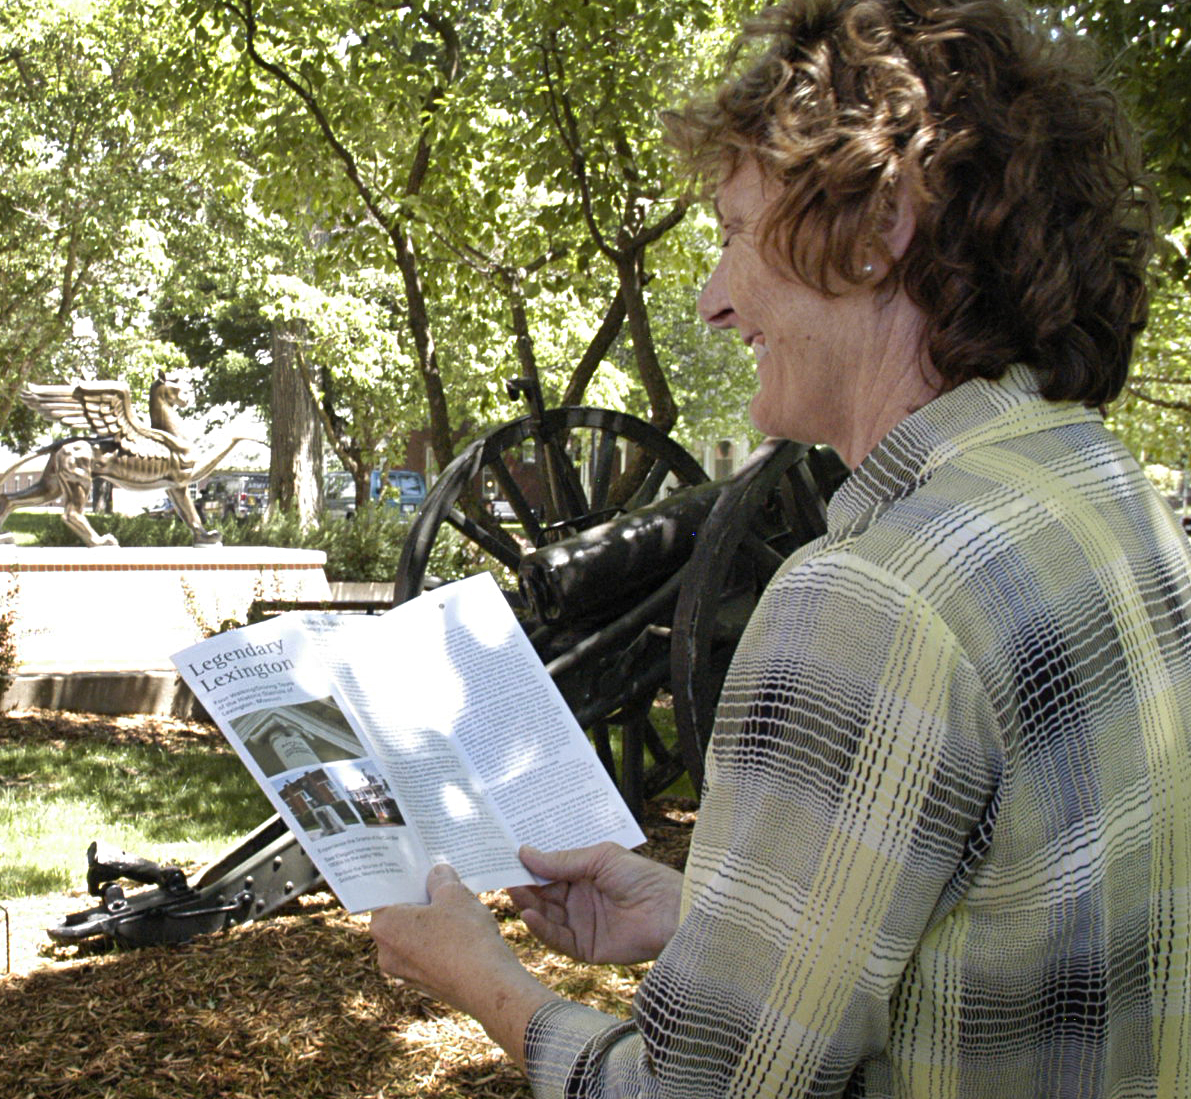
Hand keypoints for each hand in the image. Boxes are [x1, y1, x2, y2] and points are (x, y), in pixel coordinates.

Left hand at [370, 863, 555, 1067]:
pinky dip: (440, 943)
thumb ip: (441, 879)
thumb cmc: (465, 936)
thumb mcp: (455, 894)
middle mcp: (385, 952)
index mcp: (384, 925)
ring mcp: (404, 973)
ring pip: (415, 936)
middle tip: (443, 885)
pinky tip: (463, 934)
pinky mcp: (424, 985)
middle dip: (421, 900)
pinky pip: (427, 955)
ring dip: (432, 922)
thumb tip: (437, 874)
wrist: (487, 986)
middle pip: (400, 916)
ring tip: (459, 909)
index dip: (405, 880)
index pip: (386, 894)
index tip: (420, 870)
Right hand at [508, 842, 682, 963]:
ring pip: (546, 915)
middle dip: (524, 884)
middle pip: (543, 893)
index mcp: (584, 874)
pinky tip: (529, 914)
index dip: (529, 865)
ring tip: (514, 892)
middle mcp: (579, 899)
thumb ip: (561, 860)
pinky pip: (557, 938)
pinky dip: (541, 927)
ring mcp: (581, 924)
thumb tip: (524, 851)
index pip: (549, 870)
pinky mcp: (584, 947)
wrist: (669, 912)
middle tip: (502, 874)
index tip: (506, 856)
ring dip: (529, 904)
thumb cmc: (641, 877)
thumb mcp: (599, 859)